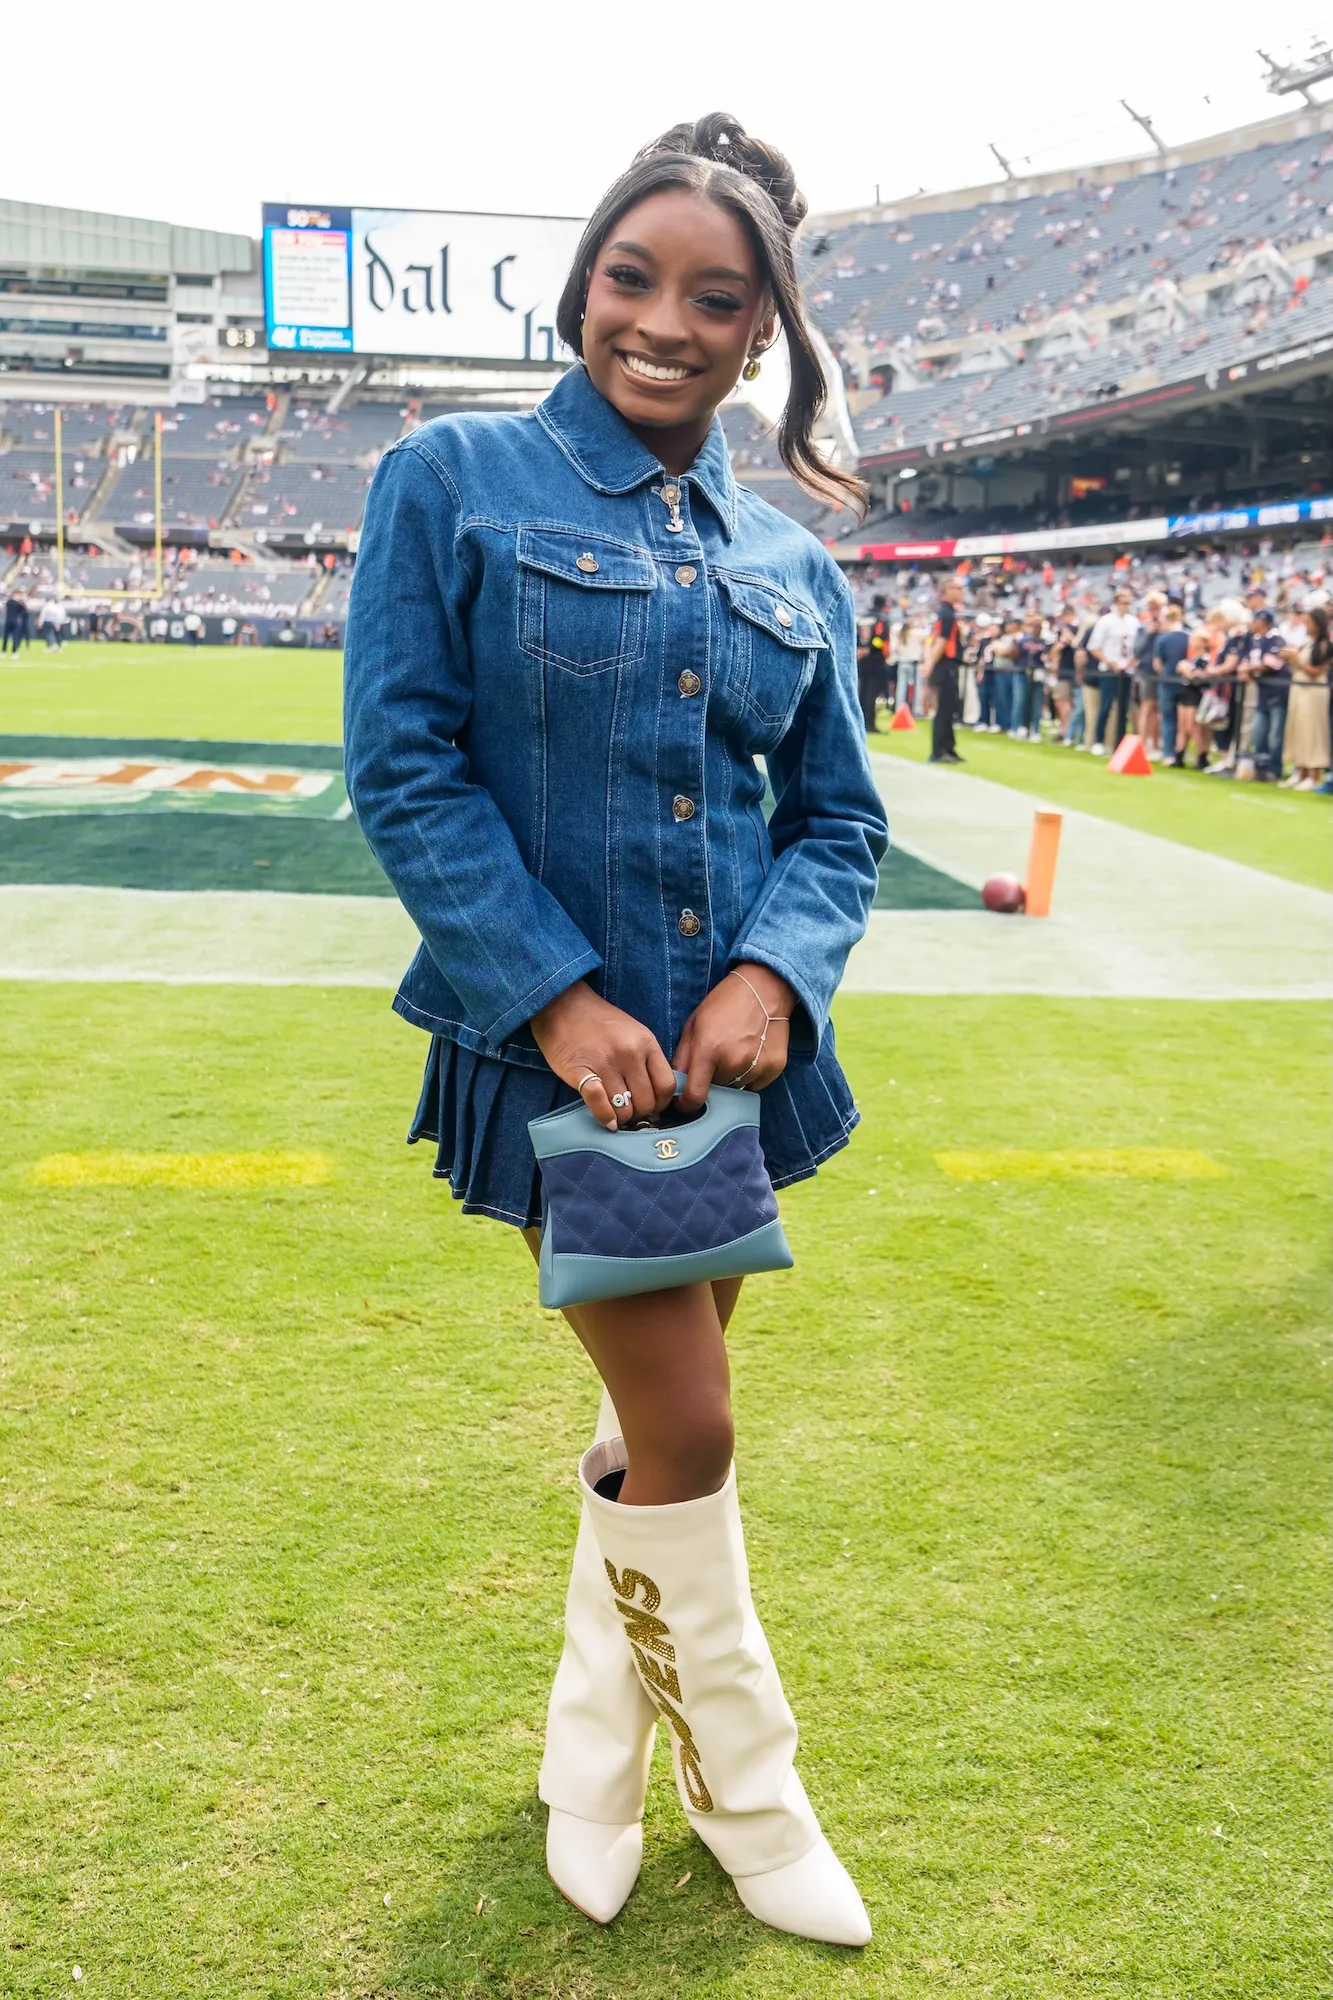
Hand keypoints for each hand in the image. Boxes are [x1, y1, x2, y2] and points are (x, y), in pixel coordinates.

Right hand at [530, 981, 676, 1130]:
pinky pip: (600, 1105)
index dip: (662, 1103)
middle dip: (641, 1114)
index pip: (666, 1085)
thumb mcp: (633, 1032)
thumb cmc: (598, 1021)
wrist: (560, 1004)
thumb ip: (646, 1059)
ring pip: (625, 1109)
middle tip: (631, 1112)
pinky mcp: (580, 1072)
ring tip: (616, 1115)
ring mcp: (605, 1063)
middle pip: (647, 1102)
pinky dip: (604, 1118)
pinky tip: (605, 1121)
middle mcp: (629, 1053)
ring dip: (622, 1118)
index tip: (652, 1106)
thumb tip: (657, 1095)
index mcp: (646, 1043)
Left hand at [672, 963, 795, 1110]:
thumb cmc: (724, 1004)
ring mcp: (756, 1067)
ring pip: (735, 1088)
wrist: (765, 988)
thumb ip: (682, 1057)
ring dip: (730, 1079)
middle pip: (715, 1092)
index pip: (695, 1096)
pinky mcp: (774, 1068)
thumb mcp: (694, 1025)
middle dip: (710, 1082)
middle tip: (714, 1061)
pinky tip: (750, 1053)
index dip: (687, 1104)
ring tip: (733, 1053)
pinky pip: (755, 1084)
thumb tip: (673, 1085)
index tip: (685, 1103)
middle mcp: (733, 1062)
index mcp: (708, 1050)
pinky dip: (750, 1075)